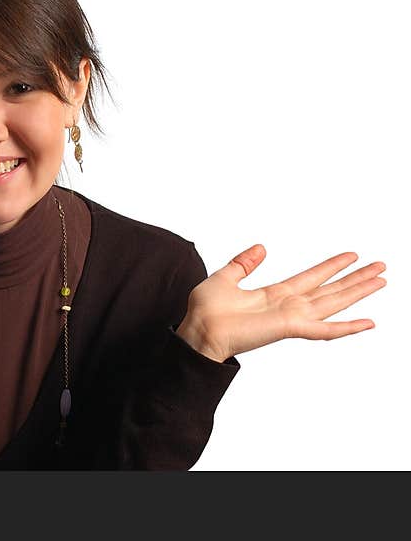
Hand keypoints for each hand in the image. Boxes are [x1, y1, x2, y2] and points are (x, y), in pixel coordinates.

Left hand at [176, 244, 386, 362]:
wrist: (197, 331)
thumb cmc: (206, 311)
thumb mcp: (225, 278)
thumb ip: (243, 263)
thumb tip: (261, 247)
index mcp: (274, 295)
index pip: (311, 278)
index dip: (331, 267)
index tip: (351, 256)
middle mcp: (288, 306)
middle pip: (330, 290)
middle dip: (355, 279)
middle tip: (381, 267)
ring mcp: (291, 318)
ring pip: (333, 303)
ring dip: (358, 292)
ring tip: (381, 281)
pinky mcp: (289, 328)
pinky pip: (323, 329)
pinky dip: (346, 327)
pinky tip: (367, 322)